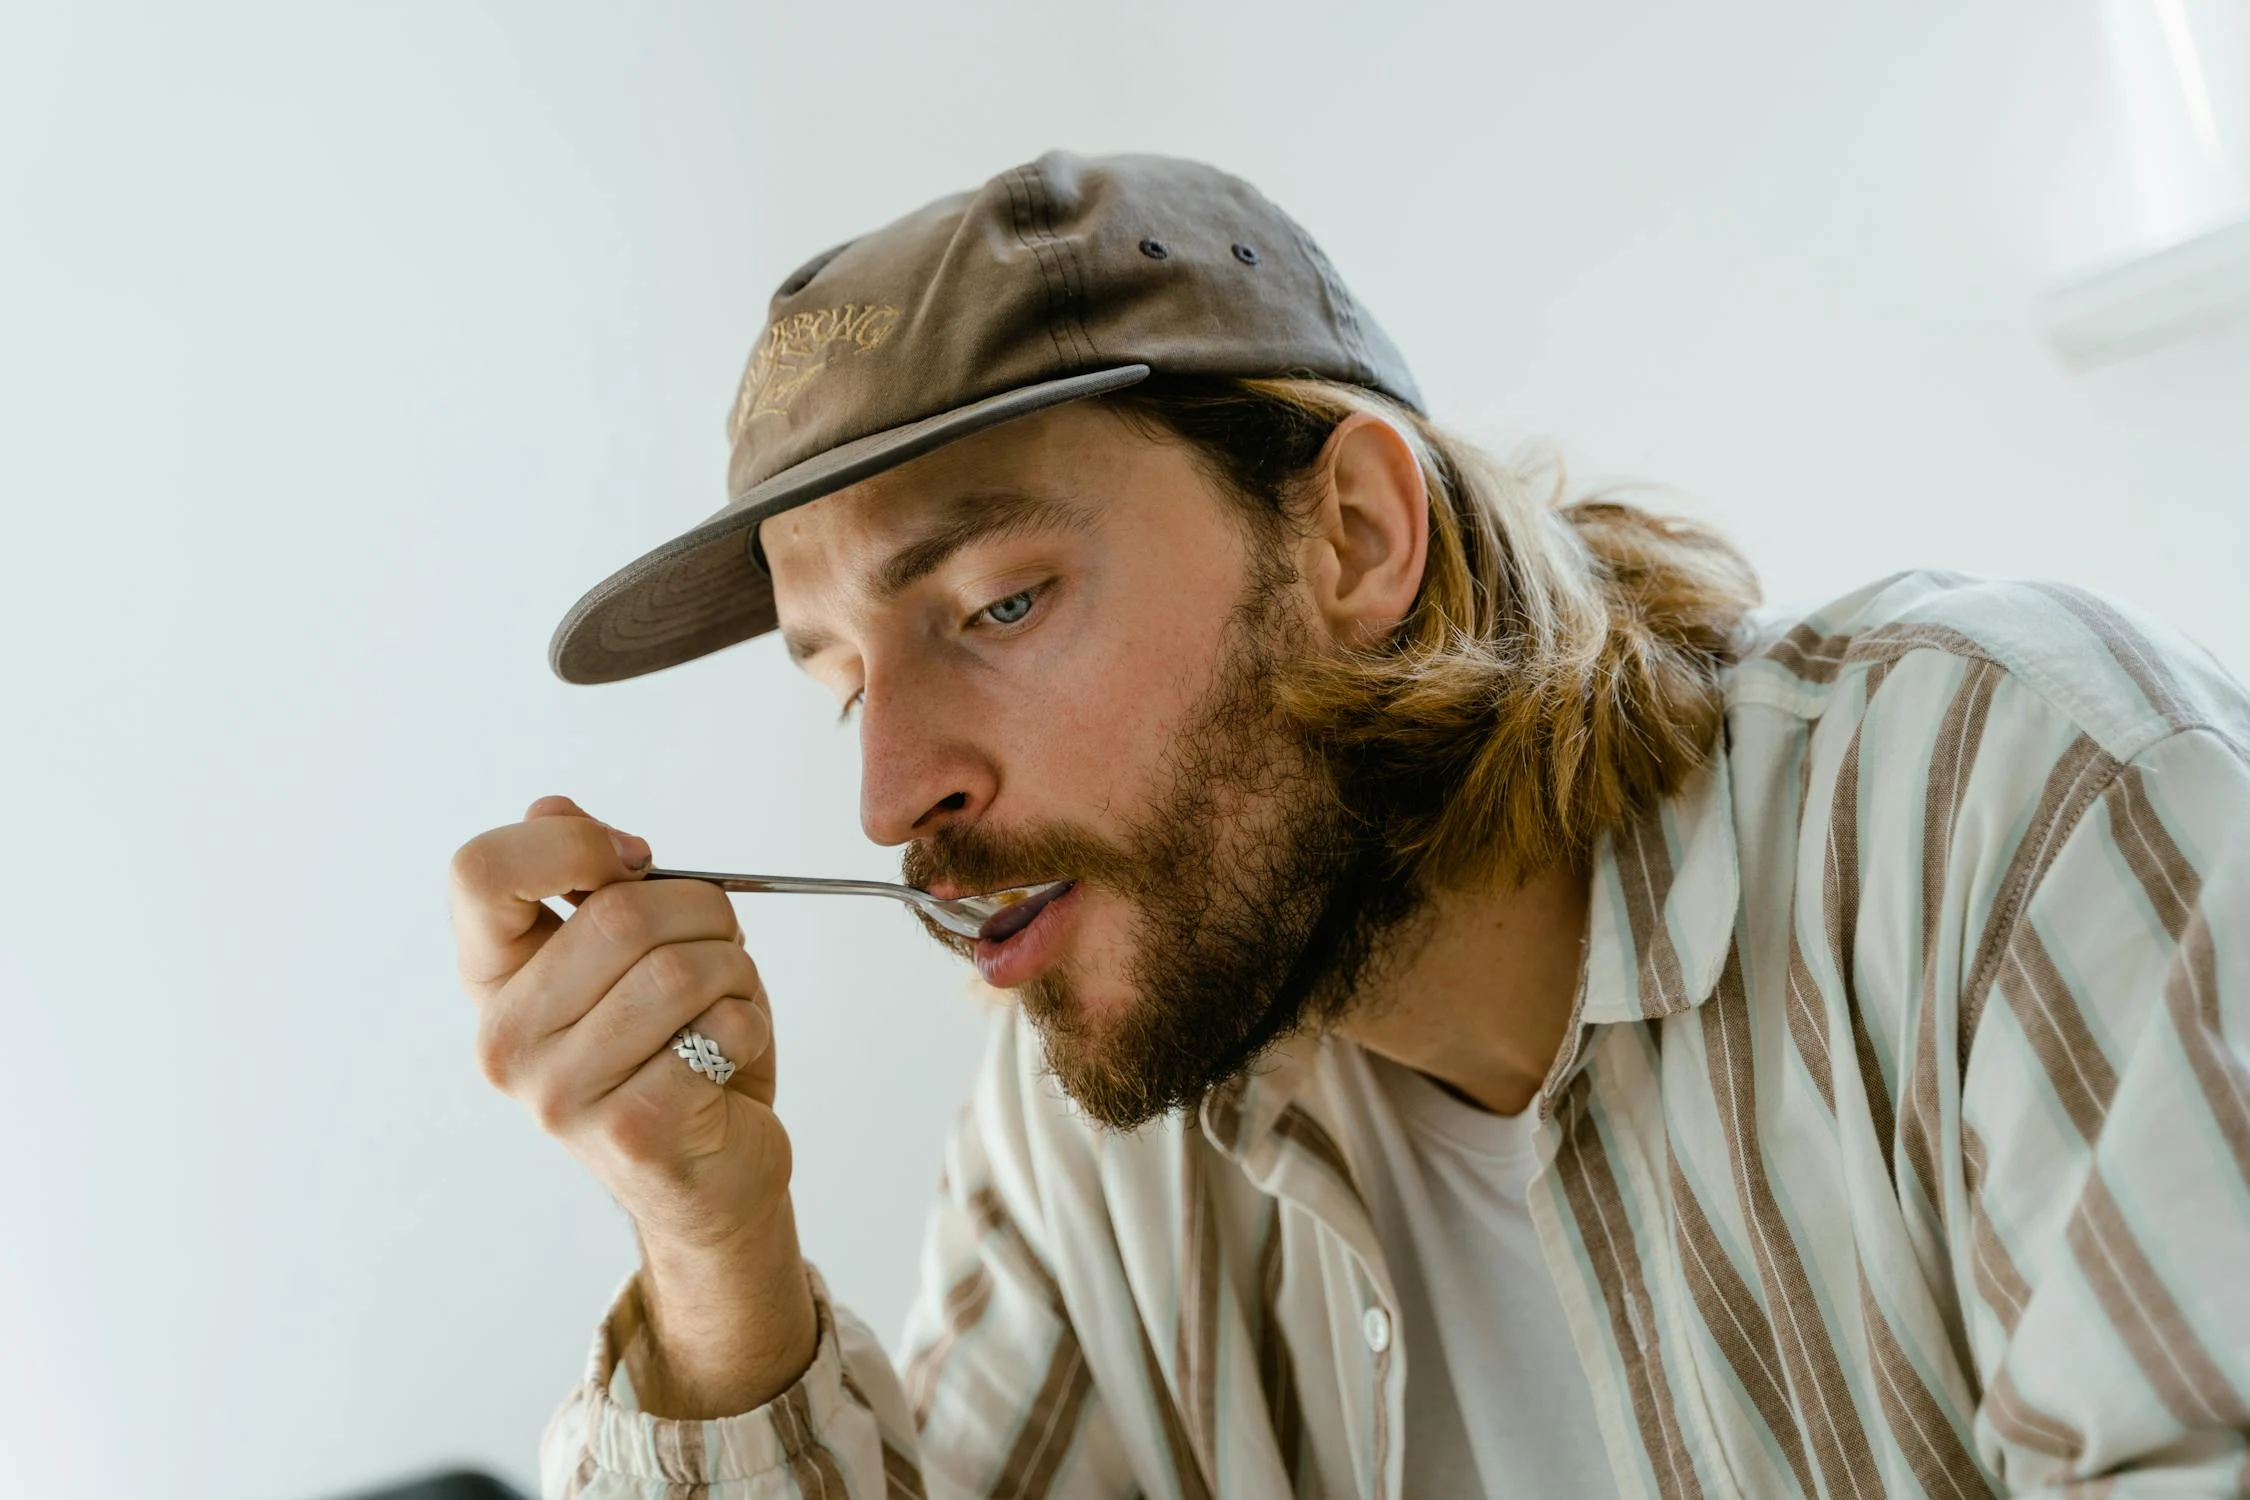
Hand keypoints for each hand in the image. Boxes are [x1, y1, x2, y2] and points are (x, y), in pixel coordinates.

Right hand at [449, 796, 814, 1412]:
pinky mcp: (630, 1132)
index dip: (572, 843)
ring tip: (724, 1006)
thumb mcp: (626, 955)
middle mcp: (505, 1038)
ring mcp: (558, 1094)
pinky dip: (748, 1028)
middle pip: (620, 914)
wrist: (711, 1178)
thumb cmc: (674, 1047)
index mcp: (492, 980)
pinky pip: (718, 1031)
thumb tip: (552, 809)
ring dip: (734, 974)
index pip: (480, 872)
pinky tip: (729, 1058)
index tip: (634, 860)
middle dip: (704, 913)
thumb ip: (586, 880)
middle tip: (719, 946)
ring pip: (681, 970)